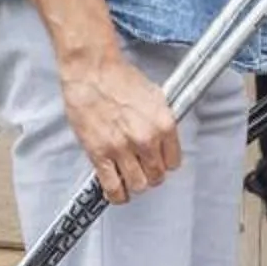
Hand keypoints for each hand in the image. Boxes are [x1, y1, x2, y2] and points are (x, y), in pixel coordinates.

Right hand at [59, 49, 180, 203]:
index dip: (166, 162)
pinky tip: (118, 191)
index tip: (160, 161)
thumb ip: (162, 121)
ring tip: (131, 176)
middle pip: (157, 176)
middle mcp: (146, 139)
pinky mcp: (100, 154)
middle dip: (152, 174)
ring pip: (138, 185)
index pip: (174, 161)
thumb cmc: (120, 78)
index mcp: (164, 124)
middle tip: (144, 168)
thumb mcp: (155, 96)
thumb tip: (166, 139)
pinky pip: (112, 187)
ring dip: (135, 183)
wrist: (92, 71)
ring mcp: (122, 149)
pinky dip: (117, 194)